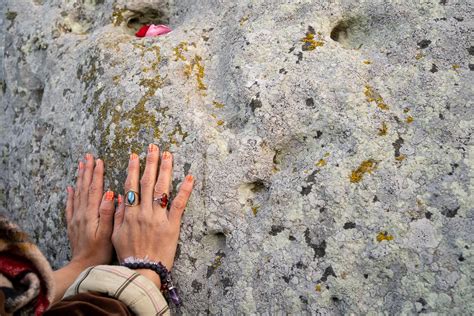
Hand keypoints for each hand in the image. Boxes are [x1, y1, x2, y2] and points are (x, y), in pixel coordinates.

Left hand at [53, 154, 114, 302]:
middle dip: (87, 170)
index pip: (95, 189)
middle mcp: (82, 213)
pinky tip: (71, 187)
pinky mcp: (73, 224)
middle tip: (88, 156)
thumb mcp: (108, 233)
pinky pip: (70, 205)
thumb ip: (108, 213)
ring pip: (78, 193)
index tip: (99, 161)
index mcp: (91, 213)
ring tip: (81, 165)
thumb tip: (110, 193)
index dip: (97, 174)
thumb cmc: (100, 251)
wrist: (82, 266)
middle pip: (84, 187)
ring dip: (80, 178)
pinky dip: (71, 194)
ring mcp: (76, 218)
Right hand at [112, 144, 193, 287]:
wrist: (143, 271)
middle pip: (148, 182)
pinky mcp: (173, 225)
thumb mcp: (116, 235)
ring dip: (165, 169)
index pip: (132, 185)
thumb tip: (119, 196)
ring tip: (168, 155)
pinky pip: (179, 204)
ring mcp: (159, 217)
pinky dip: (185, 190)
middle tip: (154, 147)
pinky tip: (190, 177)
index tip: (135, 156)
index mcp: (130, 214)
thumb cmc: (129, 255)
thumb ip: (118, 214)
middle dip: (151, 162)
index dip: (133, 169)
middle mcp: (144, 212)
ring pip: (162, 189)